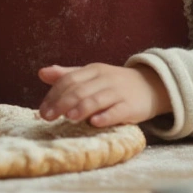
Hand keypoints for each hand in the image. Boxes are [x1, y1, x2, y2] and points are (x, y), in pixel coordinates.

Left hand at [37, 63, 169, 127]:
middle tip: (47, 116)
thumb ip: (68, 75)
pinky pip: (118, 111)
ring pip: (97, 99)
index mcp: (93, 70)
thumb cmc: (114, 85)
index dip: (54, 94)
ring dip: (81, 108)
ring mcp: (119, 92)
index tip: (42, 110)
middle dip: (61, 103)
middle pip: (80, 89)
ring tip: (68, 117)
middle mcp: (105, 79)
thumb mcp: (92, 76)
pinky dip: (106, 116)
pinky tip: (95, 122)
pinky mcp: (131, 107)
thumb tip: (41, 73)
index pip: (69, 79)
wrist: (151, 86)